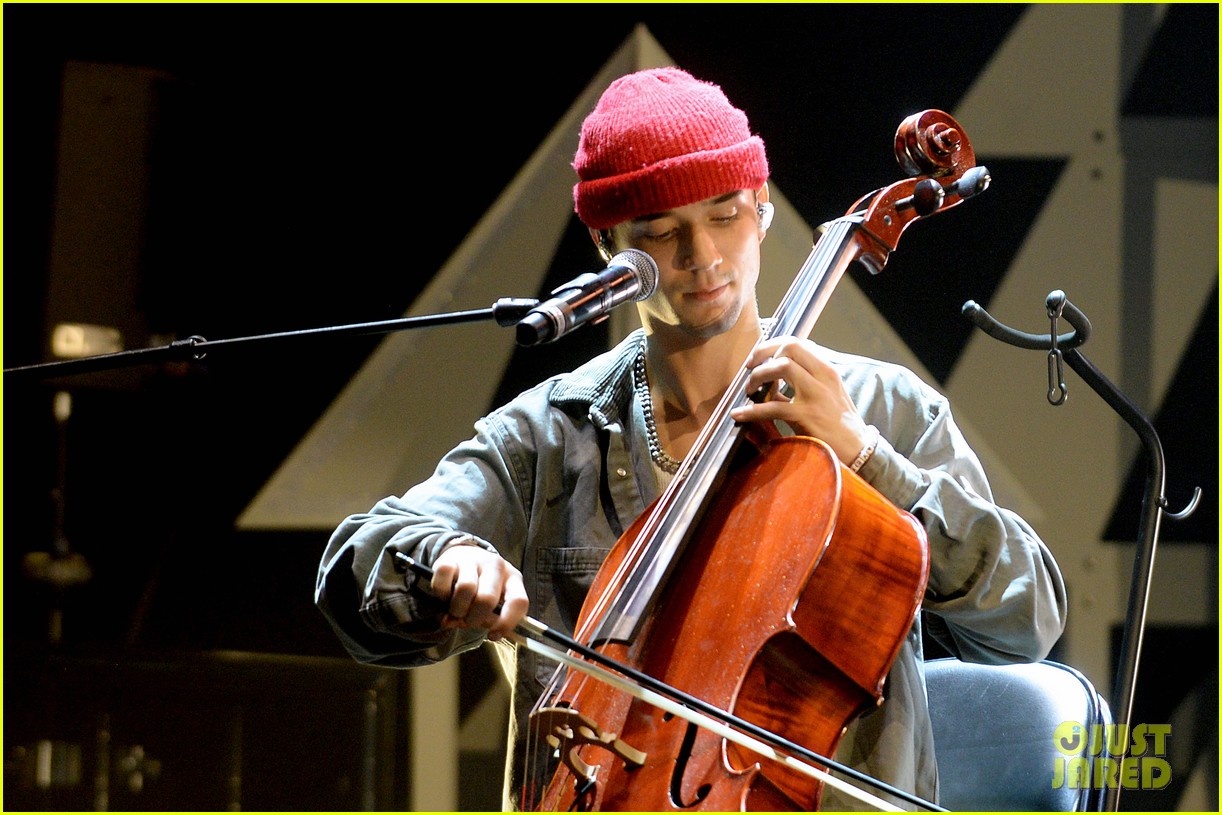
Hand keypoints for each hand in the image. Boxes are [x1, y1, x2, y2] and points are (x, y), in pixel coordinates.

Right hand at [430, 543, 528, 641]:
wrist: (463, 555)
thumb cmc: (482, 586)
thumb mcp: (495, 600)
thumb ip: (489, 619)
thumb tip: (476, 629)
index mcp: (513, 578)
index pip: (518, 601)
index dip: (506, 623)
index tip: (493, 635)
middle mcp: (495, 565)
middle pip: (487, 599)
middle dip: (474, 618)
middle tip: (467, 620)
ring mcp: (472, 560)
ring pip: (465, 589)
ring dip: (457, 609)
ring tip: (456, 610)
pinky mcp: (448, 559)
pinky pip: (443, 582)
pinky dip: (441, 596)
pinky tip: (445, 596)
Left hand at [729, 337, 872, 464]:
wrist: (858, 448)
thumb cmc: (838, 422)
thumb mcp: (826, 393)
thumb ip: (803, 381)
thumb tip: (772, 380)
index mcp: (826, 370)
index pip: (797, 343)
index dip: (771, 345)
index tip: (757, 357)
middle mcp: (823, 376)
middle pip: (789, 347)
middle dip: (763, 354)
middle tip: (750, 369)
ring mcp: (815, 394)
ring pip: (781, 367)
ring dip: (758, 376)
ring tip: (749, 391)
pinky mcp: (806, 415)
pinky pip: (772, 406)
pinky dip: (751, 410)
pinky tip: (740, 414)